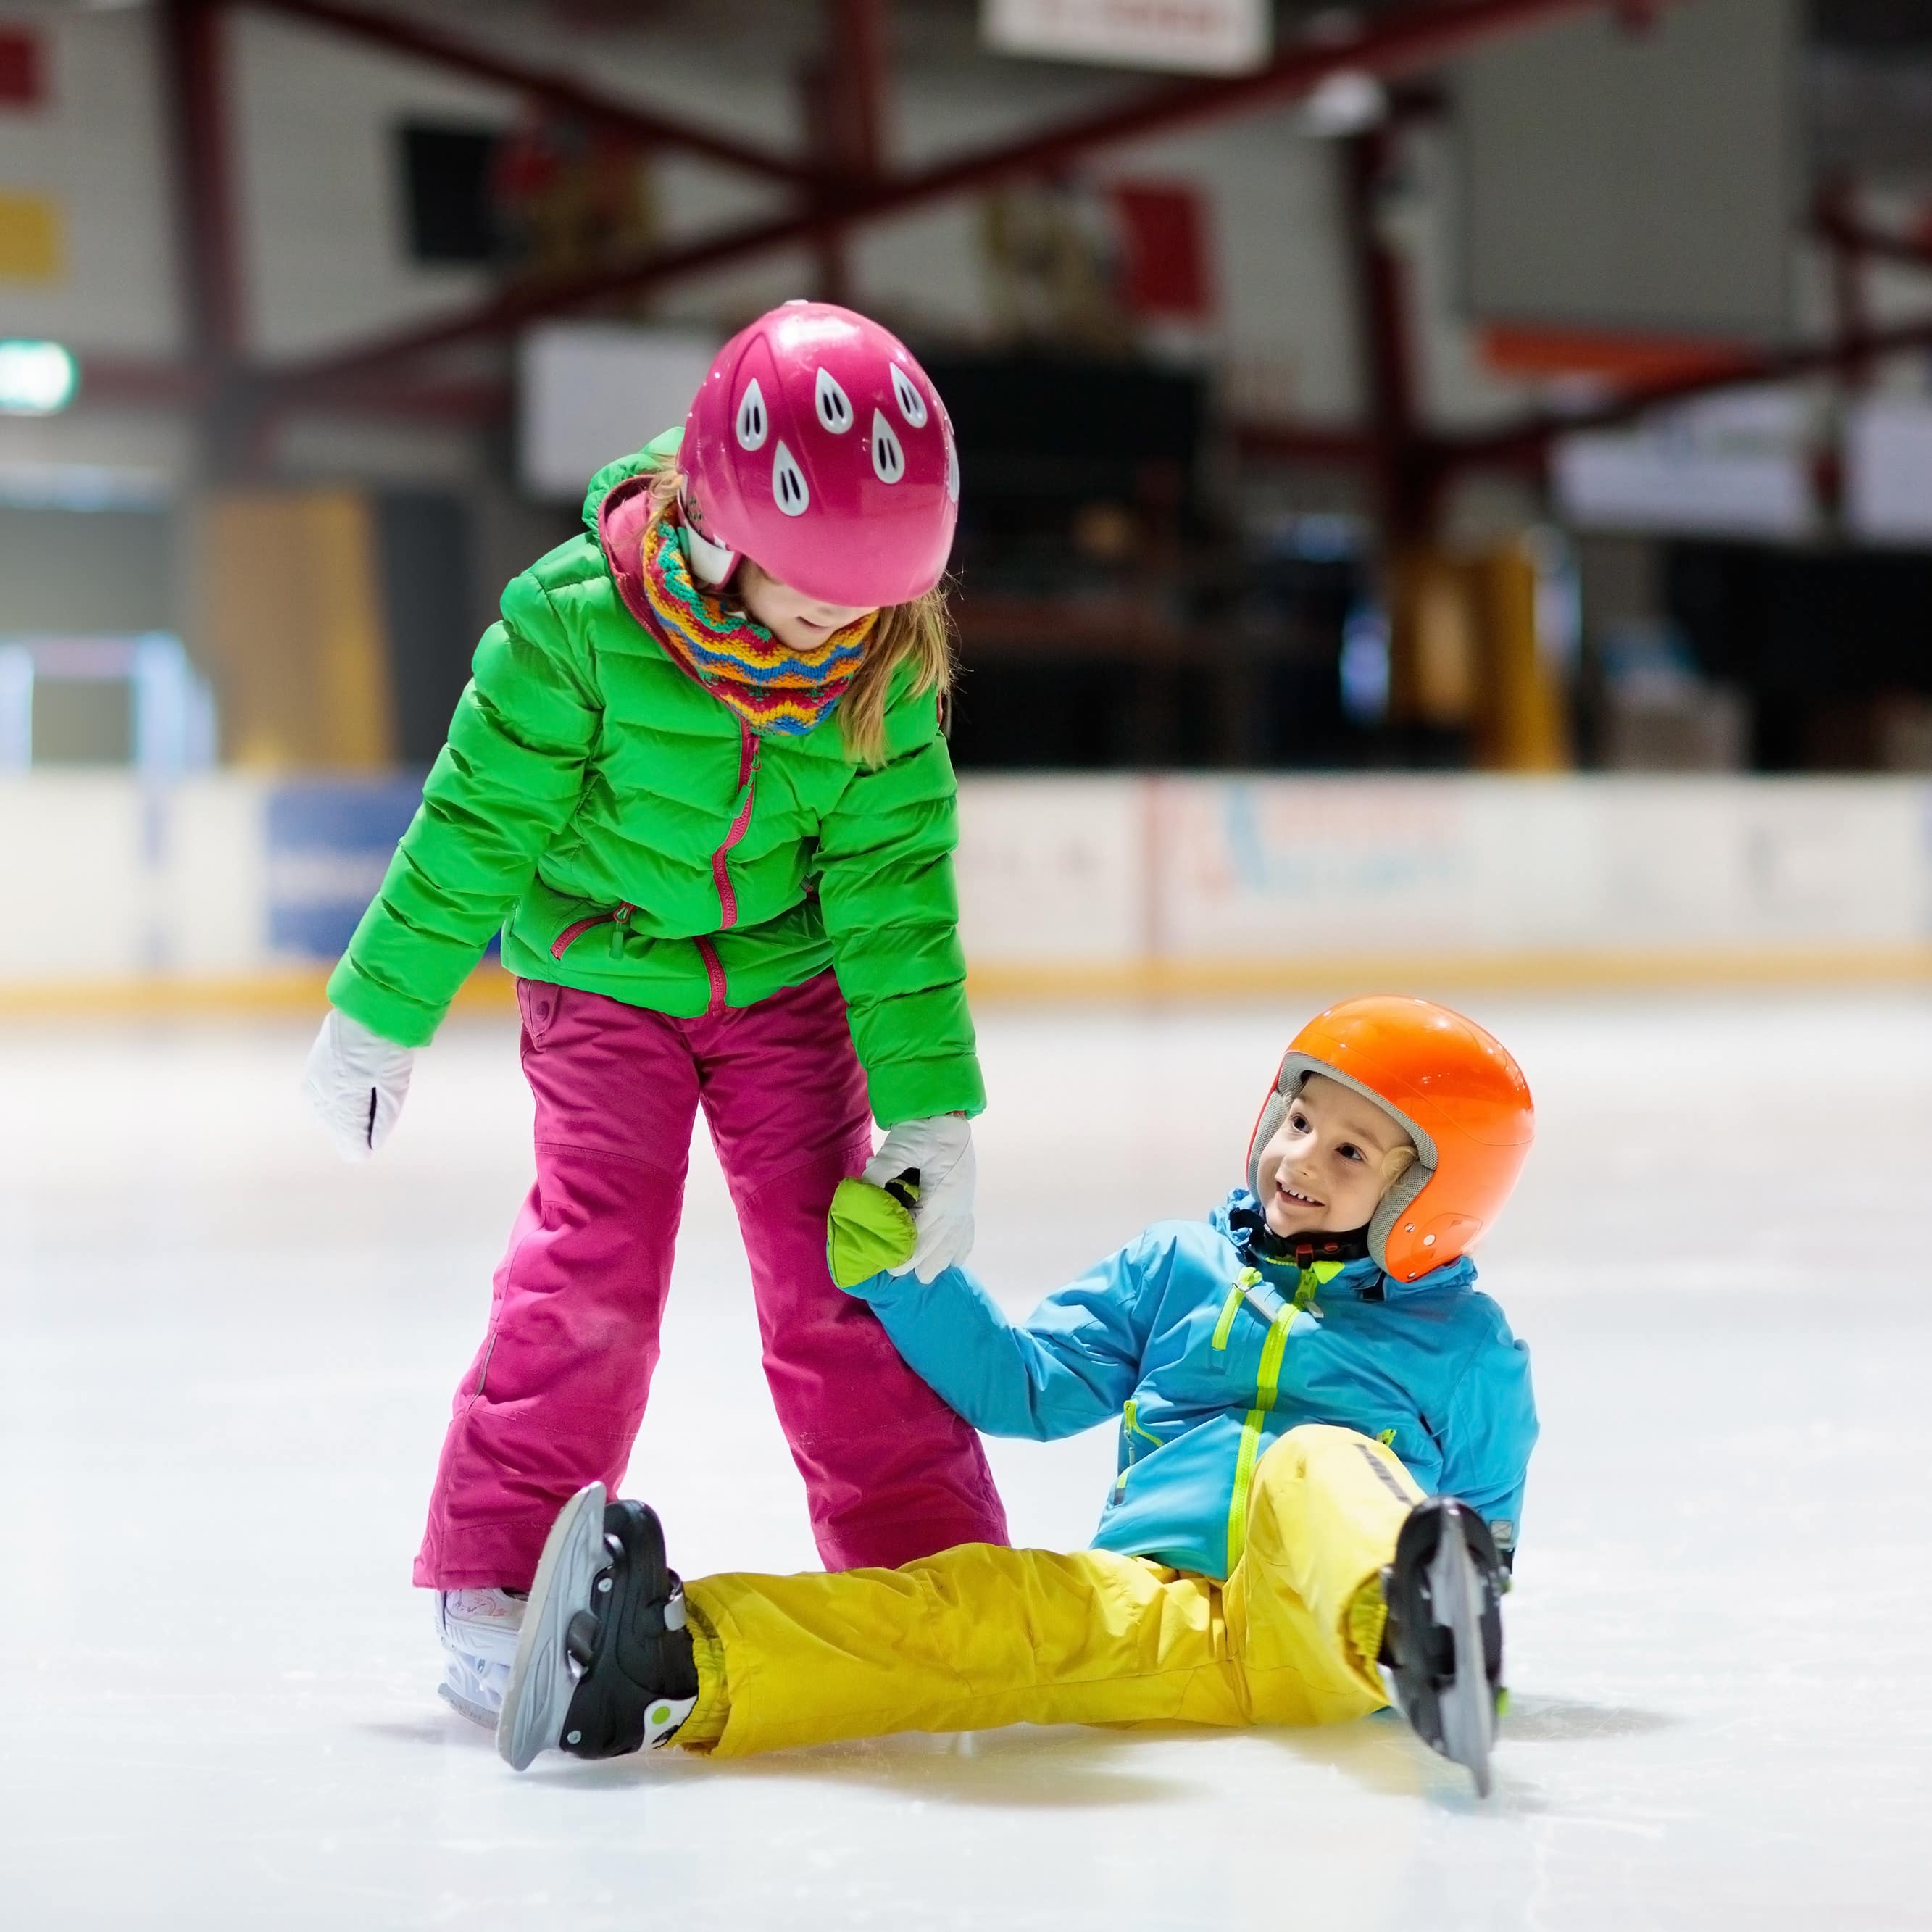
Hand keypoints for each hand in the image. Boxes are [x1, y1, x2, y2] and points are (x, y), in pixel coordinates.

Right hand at [302, 1008, 414, 1161]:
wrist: (366, 1012)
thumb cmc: (386, 1050)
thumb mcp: (394, 1088)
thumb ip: (382, 1121)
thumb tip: (370, 1148)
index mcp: (343, 1109)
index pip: (353, 1149)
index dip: (370, 1141)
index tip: (381, 1119)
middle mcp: (321, 1103)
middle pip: (340, 1135)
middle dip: (359, 1124)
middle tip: (375, 1092)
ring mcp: (312, 1088)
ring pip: (329, 1120)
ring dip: (347, 1111)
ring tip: (364, 1084)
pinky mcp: (310, 1075)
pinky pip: (321, 1103)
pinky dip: (337, 1099)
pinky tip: (350, 1082)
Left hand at [863, 1113, 973, 1281]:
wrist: (946, 1110)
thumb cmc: (923, 1127)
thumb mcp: (901, 1145)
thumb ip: (882, 1169)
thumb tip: (863, 1191)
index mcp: (944, 1193)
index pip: (925, 1231)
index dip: (909, 1252)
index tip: (891, 1267)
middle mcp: (959, 1202)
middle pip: (941, 1242)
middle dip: (922, 1261)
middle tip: (899, 1275)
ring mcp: (965, 1201)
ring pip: (956, 1240)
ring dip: (941, 1259)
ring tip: (925, 1276)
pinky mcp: (966, 1197)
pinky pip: (968, 1229)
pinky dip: (960, 1247)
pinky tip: (955, 1261)